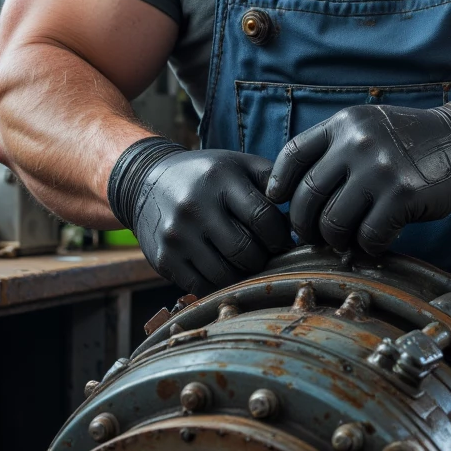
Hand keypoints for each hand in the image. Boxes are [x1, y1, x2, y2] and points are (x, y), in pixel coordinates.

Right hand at [109, 142, 291, 294]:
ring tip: (244, 261)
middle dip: (263, 258)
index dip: (281, 236)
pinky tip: (221, 268)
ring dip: (242, 274)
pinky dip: (217, 283)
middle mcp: (194, 206)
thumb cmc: (206, 175)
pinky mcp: (163, 259)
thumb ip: (273, 181)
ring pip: (226, 275)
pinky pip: (201, 285)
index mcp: (220, 179)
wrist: (146, 181)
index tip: (282, 240)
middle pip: (247, 252)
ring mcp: (176, 235)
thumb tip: (304, 213)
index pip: (264, 220)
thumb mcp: (238, 164)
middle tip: (265, 254)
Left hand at [265, 98, 450, 255]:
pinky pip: (369, 235)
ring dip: (336, 240)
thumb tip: (291, 196)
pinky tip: (377, 241)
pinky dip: (369, 246)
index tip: (279, 204)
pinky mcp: (404, 194)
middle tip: (314, 235)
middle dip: (305, 226)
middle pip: (307, 197)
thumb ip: (334, 150)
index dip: (279, 185)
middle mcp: (358, 143)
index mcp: (344, 125)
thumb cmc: (408, 143)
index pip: (293, 155)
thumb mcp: (367, 128)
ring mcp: (380, 168)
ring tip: (346, 241)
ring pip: (334, 222)